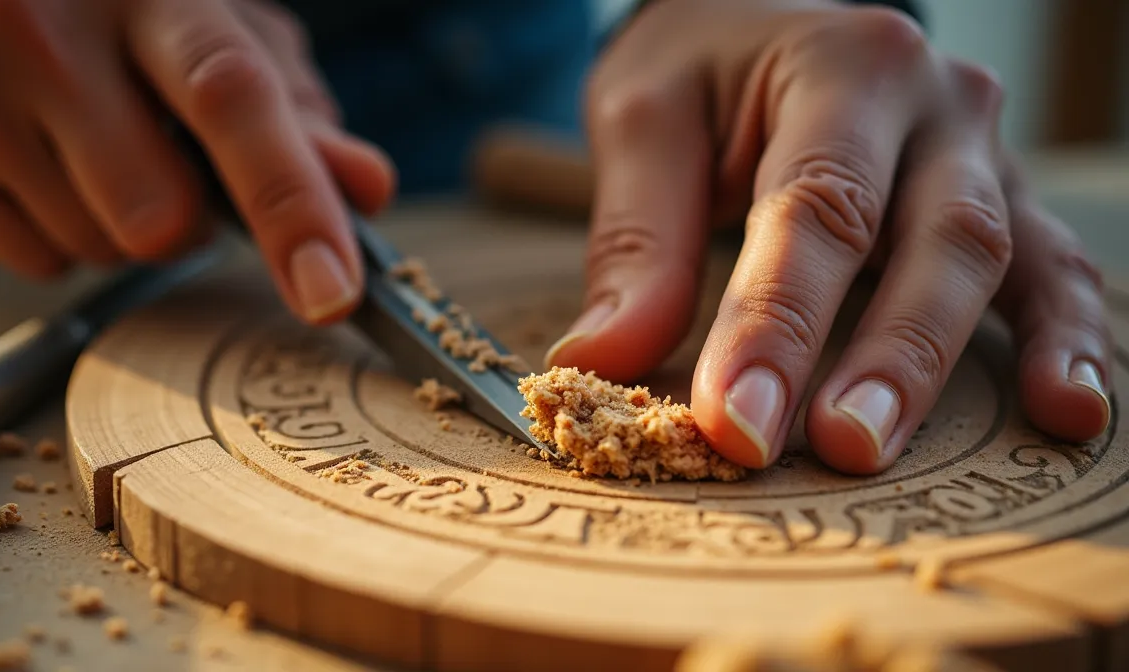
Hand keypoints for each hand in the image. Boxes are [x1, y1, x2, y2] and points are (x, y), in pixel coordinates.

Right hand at [0, 0, 393, 322]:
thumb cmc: (122, 21)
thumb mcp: (223, 39)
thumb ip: (298, 117)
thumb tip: (368, 190)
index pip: (230, 98)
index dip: (292, 202)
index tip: (331, 292)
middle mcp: (43, 23)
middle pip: (162, 216)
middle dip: (191, 221)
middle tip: (168, 160)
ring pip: (105, 251)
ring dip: (128, 227)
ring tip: (96, 150)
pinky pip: (44, 264)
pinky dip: (67, 236)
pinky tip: (45, 165)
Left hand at [547, 0, 1110, 473]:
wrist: (760, 20)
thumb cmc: (700, 70)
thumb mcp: (646, 119)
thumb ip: (637, 240)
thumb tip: (601, 362)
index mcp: (842, 67)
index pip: (815, 206)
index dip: (777, 320)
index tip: (734, 418)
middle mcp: (933, 104)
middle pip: (931, 236)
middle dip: (884, 354)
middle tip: (839, 448)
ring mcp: (981, 151)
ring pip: (996, 260)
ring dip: (954, 364)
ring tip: (920, 447)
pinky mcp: (999, 199)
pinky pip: (1053, 267)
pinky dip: (1064, 337)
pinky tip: (1067, 408)